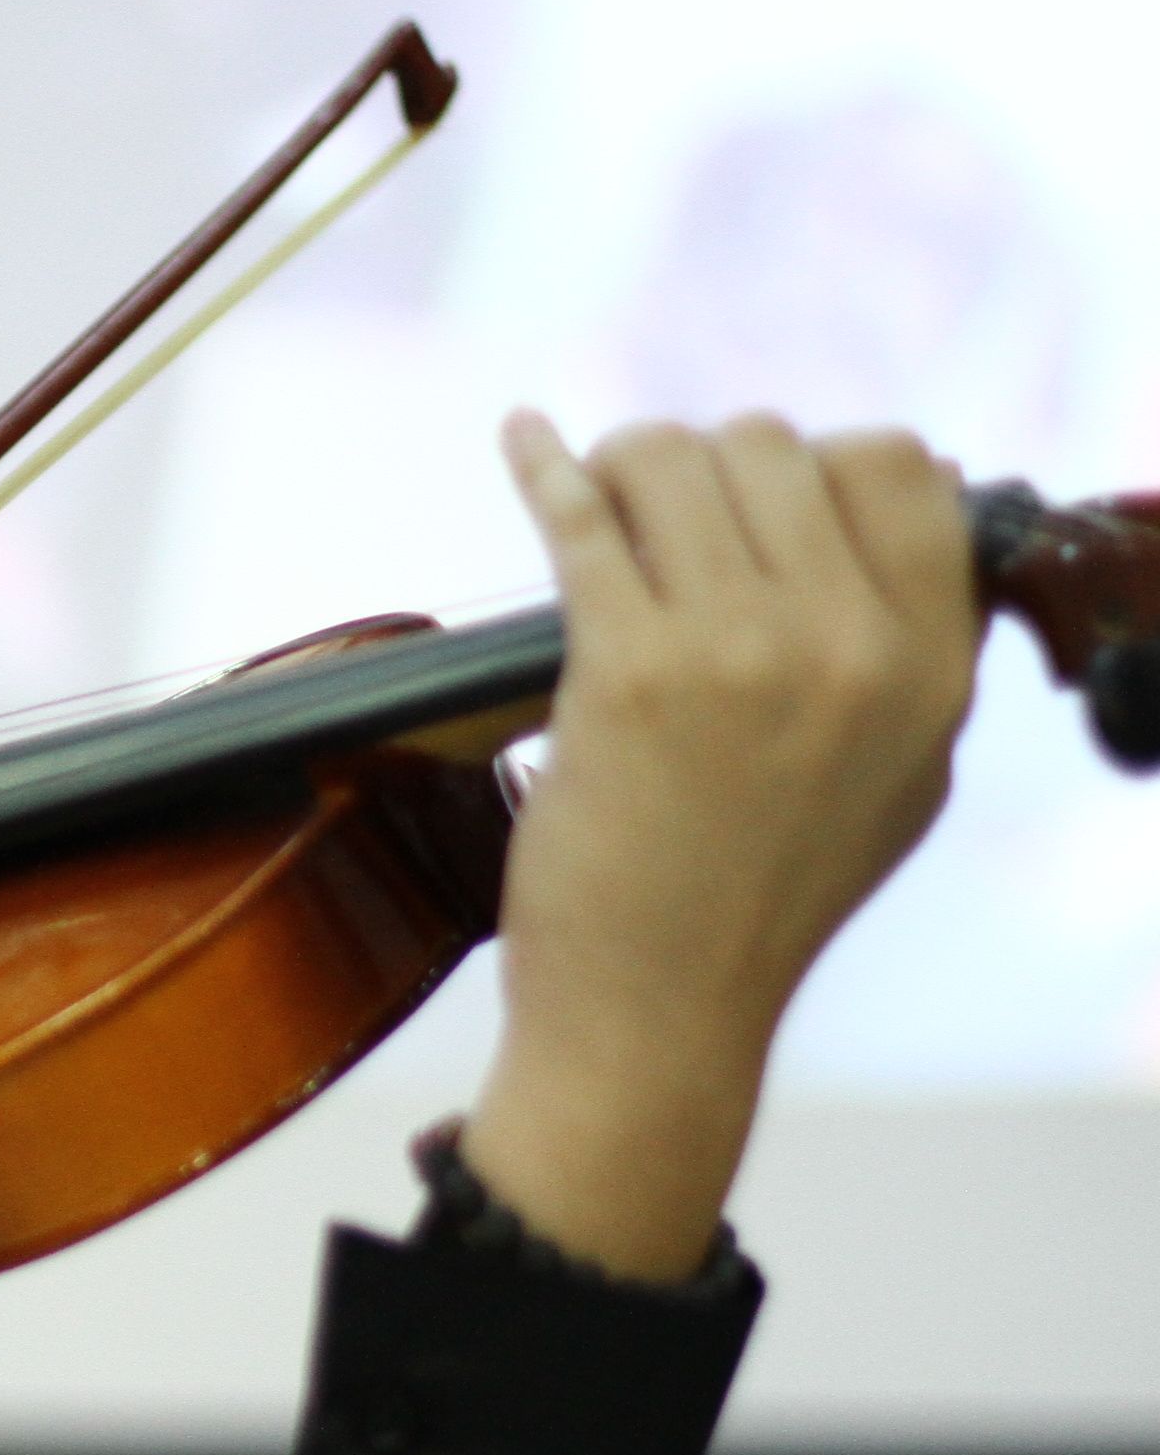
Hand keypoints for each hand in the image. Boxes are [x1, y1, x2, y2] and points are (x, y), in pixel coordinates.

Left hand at [465, 412, 975, 1278]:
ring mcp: (740, 652)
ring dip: (625, 467)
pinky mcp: (628, 673)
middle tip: (657, 511)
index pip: (898, 469)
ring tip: (600, 499)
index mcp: (931, 667)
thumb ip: (911, 650)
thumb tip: (910, 505)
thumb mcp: (897, 777)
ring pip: (675, 463)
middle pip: (774, 449)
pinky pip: (580, 519)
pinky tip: (523, 439)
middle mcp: (851, 646)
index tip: (757, 499)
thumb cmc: (758, 900)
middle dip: (704, 463)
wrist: (658, 1015)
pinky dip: (544, 467)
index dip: (816, 463)